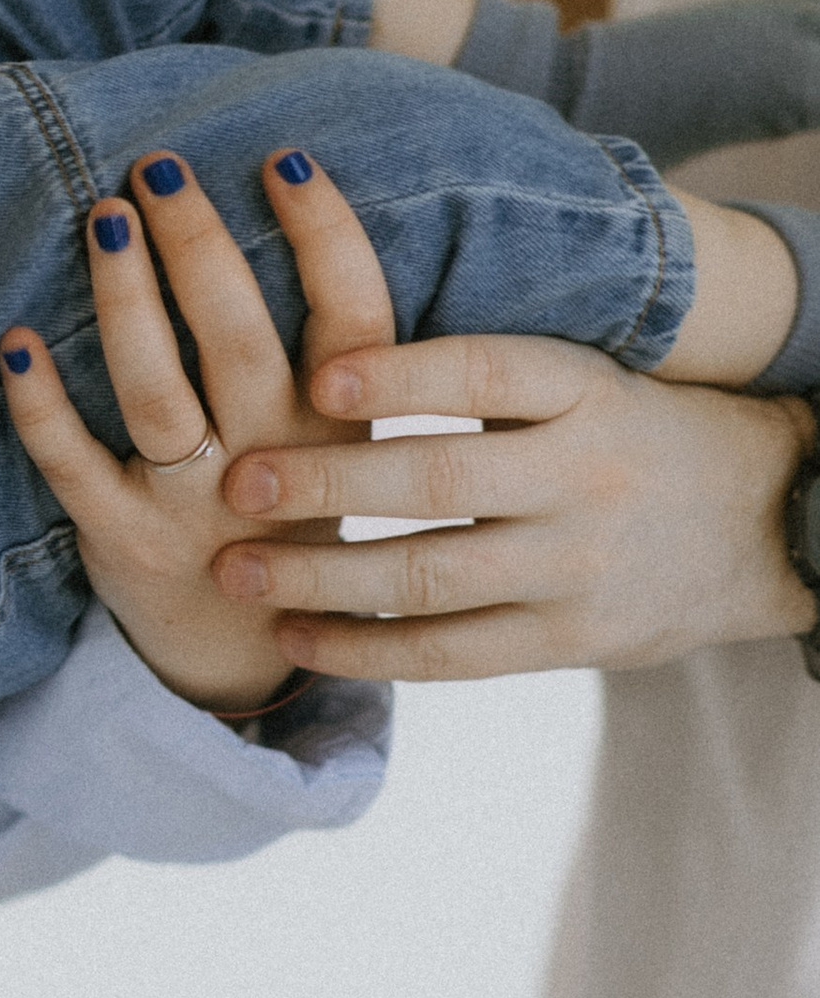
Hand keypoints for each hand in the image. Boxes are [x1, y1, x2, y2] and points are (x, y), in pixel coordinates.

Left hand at [0, 146, 392, 713]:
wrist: (248, 644)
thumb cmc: (288, 496)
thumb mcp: (336, 430)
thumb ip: (329, 343)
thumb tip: (288, 182)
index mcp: (340, 424)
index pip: (354, 321)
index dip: (326, 236)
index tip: (280, 159)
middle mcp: (274, 461)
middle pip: (240, 340)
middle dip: (199, 247)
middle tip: (160, 170)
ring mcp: (195, 504)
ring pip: (155, 391)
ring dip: (125, 299)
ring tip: (104, 218)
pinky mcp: (124, 538)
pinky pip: (72, 464)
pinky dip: (40, 403)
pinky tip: (15, 341)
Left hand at [215, 336, 817, 679]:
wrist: (763, 524)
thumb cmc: (629, 432)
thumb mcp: (579, 379)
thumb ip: (478, 374)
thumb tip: (324, 342)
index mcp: (582, 389)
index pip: (486, 372)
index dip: (401, 372)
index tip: (319, 375)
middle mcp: (582, 476)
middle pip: (440, 479)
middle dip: (327, 483)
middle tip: (238, 483)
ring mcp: (576, 567)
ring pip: (430, 577)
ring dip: (320, 579)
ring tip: (234, 569)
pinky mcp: (568, 642)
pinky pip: (450, 655)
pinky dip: (365, 651)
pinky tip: (293, 639)